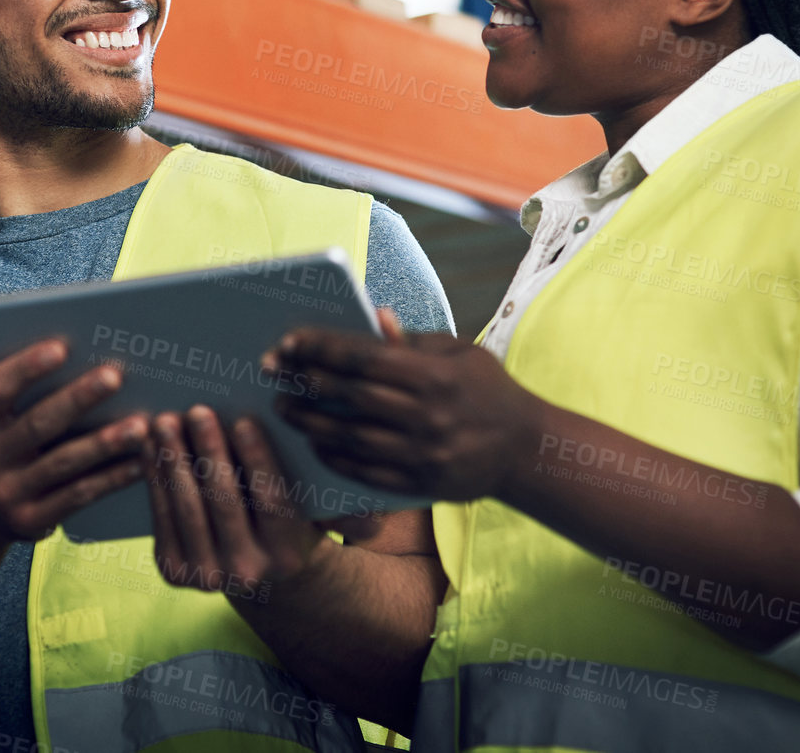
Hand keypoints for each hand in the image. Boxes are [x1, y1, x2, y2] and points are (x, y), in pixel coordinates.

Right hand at [0, 337, 148, 543]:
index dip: (26, 367)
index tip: (62, 346)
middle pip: (37, 424)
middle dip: (78, 398)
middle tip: (116, 375)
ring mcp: (5, 493)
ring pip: (64, 462)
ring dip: (106, 442)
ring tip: (141, 423)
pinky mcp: (29, 522)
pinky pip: (78, 496)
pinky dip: (112, 478)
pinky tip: (141, 461)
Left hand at [149, 406, 335, 601]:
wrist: (258, 572)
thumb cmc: (292, 523)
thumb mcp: (318, 514)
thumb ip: (341, 503)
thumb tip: (367, 499)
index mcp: (288, 555)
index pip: (273, 502)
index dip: (258, 460)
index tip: (245, 420)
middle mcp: (247, 573)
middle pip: (225, 502)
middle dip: (209, 451)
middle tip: (198, 410)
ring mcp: (206, 577)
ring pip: (188, 508)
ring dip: (174, 460)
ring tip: (167, 422)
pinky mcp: (174, 573)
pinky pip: (162, 518)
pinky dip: (154, 479)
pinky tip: (151, 447)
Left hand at [269, 308, 539, 501]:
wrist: (526, 450)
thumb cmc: (487, 390)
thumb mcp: (458, 355)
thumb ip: (412, 340)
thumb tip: (374, 314)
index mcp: (436, 376)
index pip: (365, 357)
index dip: (322, 348)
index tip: (290, 341)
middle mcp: (428, 416)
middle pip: (352, 397)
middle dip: (306, 382)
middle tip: (273, 372)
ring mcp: (424, 455)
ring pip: (352, 438)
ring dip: (311, 422)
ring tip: (284, 408)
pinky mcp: (422, 485)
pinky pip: (367, 474)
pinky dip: (336, 459)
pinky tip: (315, 446)